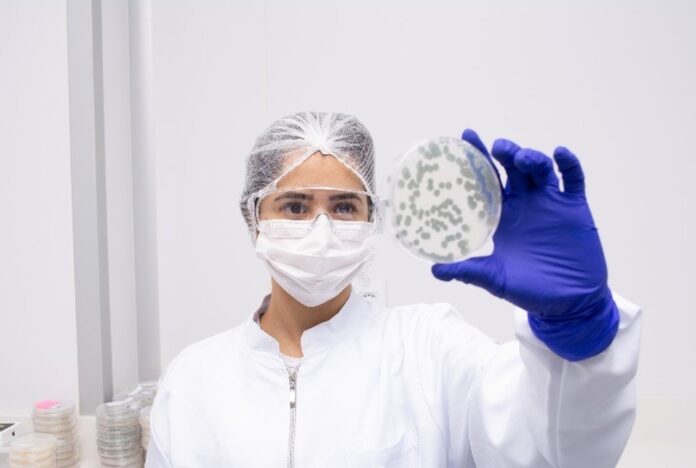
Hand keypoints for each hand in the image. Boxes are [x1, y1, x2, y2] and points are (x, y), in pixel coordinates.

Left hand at [431, 129, 618, 360]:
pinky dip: (568, 164)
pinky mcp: (575, 208)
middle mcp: (525, 204)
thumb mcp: (495, 279)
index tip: (466, 136)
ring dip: (531, 158)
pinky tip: (559, 154)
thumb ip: (468, 271)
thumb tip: (434, 269)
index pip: (487, 180)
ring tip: (521, 158)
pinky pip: (573, 180)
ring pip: (540, 170)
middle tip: (497, 148)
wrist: (568, 303)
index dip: (478, 157)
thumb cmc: (530, 290)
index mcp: (503, 216)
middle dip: (506, 153)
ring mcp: (551, 204)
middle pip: (513, 169)